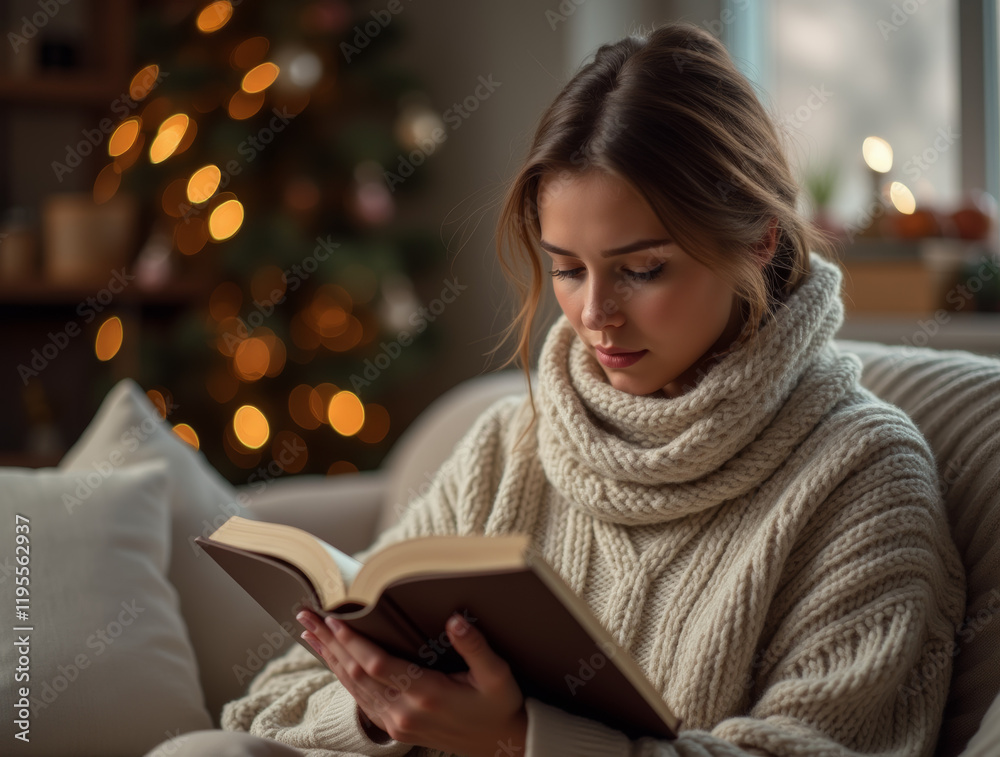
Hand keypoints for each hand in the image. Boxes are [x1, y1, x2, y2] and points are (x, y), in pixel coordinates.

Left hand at [297, 609, 526, 756]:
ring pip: (353, 687)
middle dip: (329, 643)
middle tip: (306, 616)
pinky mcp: (395, 727)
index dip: (354, 642)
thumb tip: (455, 619)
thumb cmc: (499, 705)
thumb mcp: (497, 675)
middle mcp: (405, 712)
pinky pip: (360, 699)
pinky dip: (341, 677)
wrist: (500, 743)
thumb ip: (475, 647)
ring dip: (329, 658)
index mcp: (428, 695)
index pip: (378, 665)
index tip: (335, 619)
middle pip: (356, 674)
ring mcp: (397, 722)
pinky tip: (332, 661)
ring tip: (310, 633)